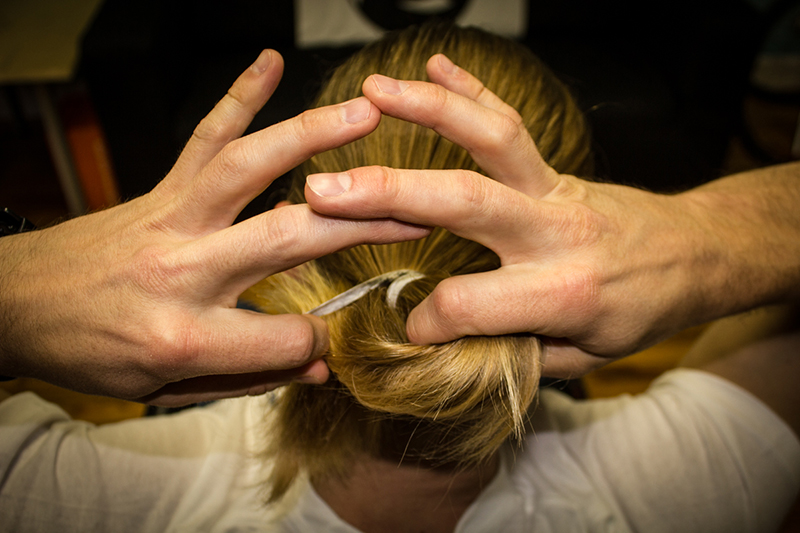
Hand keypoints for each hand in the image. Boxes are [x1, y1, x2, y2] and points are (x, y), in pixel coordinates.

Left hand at [0, 50, 427, 404]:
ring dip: (312, 136)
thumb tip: (318, 362)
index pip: (286, 340)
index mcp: (186, 334)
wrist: (13, 304)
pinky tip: (268, 64)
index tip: (325, 341)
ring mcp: (173, 218)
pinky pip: (203, 137)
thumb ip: (248, 376)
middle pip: (291, 239)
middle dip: (363, 225)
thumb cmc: (88, 351)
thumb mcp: (165, 389)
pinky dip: (237, 97)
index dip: (316, 345)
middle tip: (419, 209)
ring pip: (251, 168)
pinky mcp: (161, 190)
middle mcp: (184, 270)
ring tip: (365, 114)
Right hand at [304, 54, 719, 376]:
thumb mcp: (582, 356)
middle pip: (462, 202)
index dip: (427, 323)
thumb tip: (445, 344)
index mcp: (560, 293)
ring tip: (375, 91)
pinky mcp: (553, 168)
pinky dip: (471, 92)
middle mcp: (554, 233)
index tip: (415, 331)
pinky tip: (436, 67)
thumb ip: (514, 351)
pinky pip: (510, 123)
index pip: (465, 305)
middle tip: (324, 190)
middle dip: (387, 194)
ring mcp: (553, 190)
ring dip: (429, 108)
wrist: (695, 257)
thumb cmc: (639, 311)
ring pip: (489, 139)